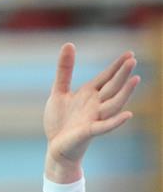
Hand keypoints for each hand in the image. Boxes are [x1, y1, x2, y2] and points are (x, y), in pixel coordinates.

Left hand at [43, 43, 139, 180]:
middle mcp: (95, 105)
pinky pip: (104, 126)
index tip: (129, 54)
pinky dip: (116, 121)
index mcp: (89, 94)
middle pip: (112, 87)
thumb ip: (64, 70)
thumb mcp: (58, 92)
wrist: (54, 147)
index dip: (117, 66)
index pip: (107, 77)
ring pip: (114, 104)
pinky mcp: (89, 132)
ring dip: (125, 93)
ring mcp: (94, 118)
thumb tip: (69, 44)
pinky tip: (128, 114)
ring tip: (135, 79)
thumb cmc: (59, 121)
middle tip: (133, 60)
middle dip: (122, 74)